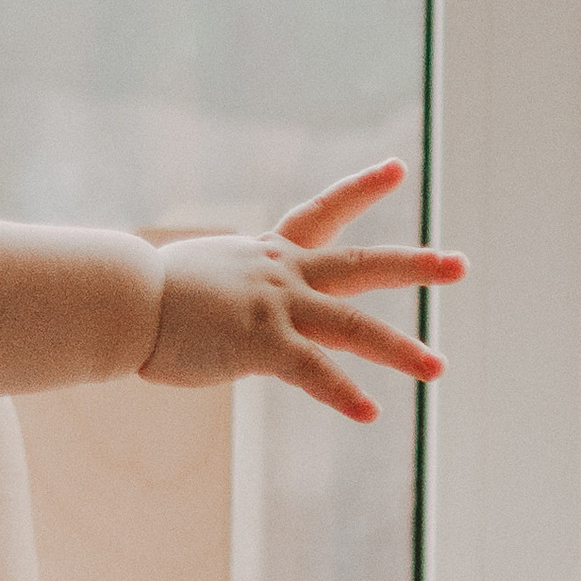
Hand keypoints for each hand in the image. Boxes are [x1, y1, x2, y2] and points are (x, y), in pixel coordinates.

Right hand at [141, 159, 463, 419]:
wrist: (119, 300)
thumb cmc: (137, 295)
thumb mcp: (195, 280)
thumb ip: (225, 293)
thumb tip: (220, 312)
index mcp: (265, 254)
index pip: (321, 212)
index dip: (361, 189)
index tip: (398, 168)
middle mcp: (280, 273)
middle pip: (361, 263)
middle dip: (415, 265)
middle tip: (460, 264)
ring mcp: (275, 306)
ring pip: (353, 324)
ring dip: (400, 348)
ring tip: (439, 368)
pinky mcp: (262, 343)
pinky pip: (314, 372)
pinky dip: (343, 394)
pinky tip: (370, 413)